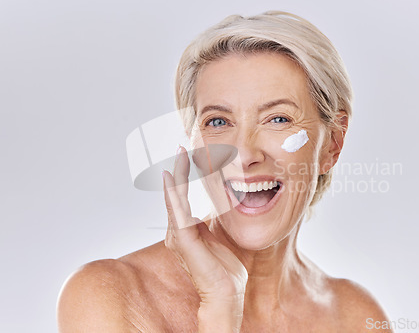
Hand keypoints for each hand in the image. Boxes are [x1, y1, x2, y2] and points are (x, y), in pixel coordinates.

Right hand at [162, 145, 247, 331]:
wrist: (226, 292)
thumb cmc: (224, 268)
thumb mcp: (217, 237)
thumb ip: (210, 223)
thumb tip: (216, 206)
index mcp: (185, 230)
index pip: (180, 197)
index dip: (182, 176)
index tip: (187, 155)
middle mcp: (177, 232)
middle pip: (174, 194)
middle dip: (178, 170)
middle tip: (181, 147)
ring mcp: (178, 236)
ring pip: (174, 199)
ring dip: (176, 175)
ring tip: (180, 154)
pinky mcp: (183, 240)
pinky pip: (176, 211)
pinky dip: (173, 192)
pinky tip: (171, 176)